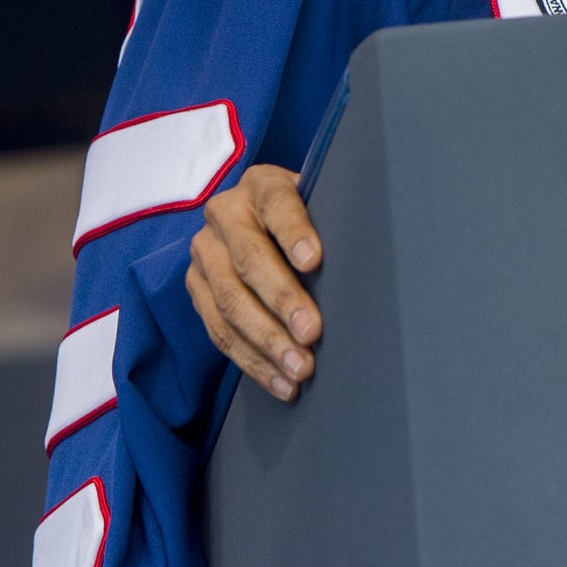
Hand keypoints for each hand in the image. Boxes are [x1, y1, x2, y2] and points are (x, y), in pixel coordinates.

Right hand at [186, 164, 322, 400]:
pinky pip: (218, 331)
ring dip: (266, 342)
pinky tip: (280, 382)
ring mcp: (205, 253)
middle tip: (313, 334)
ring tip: (299, 369)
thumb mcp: (320, 201)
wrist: (256, 216)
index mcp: (261, 185)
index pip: (277, 204)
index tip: (314, 260)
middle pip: (250, 260)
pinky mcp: (195, 288)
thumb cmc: (307, 214)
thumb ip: (333, 219)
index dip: (295, 232)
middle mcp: (224, 214)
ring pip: (229, 302)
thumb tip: (371, 260)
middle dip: (283, 301)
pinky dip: (252, 361)